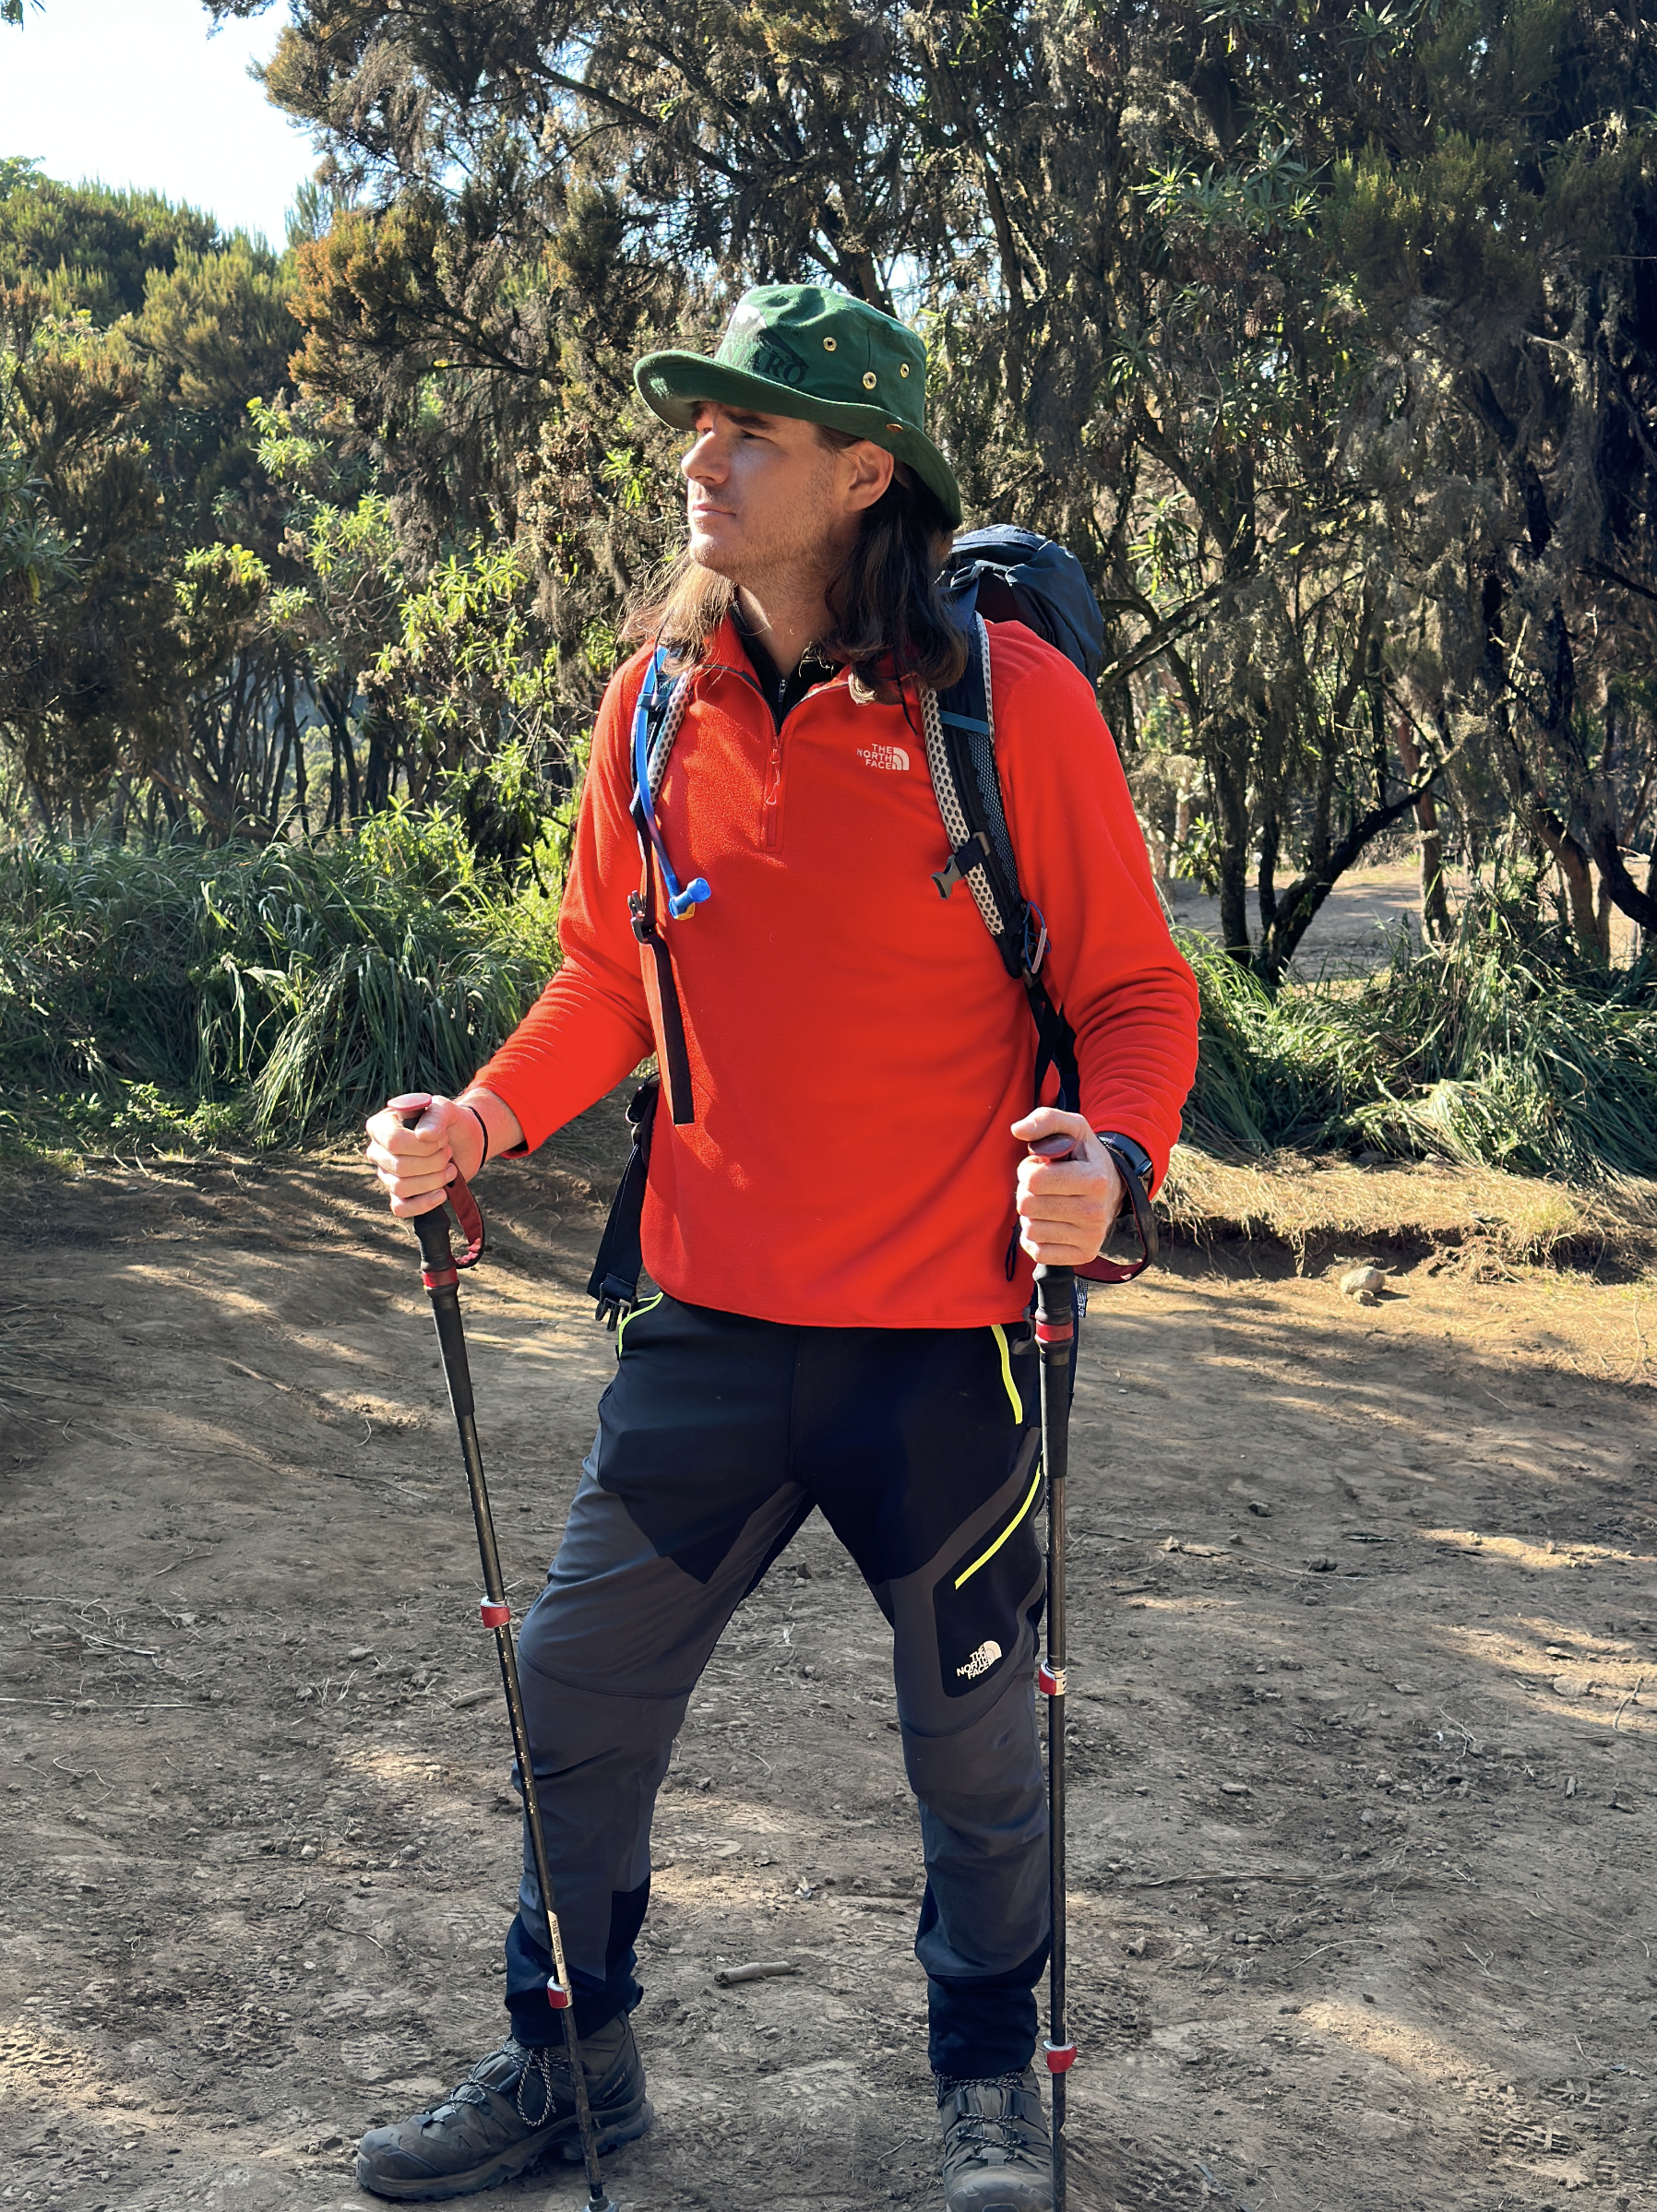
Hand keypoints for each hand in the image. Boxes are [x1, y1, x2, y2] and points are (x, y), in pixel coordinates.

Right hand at [364, 1093, 484, 1219]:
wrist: (466, 1141)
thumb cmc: (450, 1121)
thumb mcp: (445, 1110)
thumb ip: (435, 1116)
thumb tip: (423, 1136)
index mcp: (382, 1126)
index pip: (393, 1141)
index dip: (422, 1145)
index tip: (442, 1138)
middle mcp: (378, 1151)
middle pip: (399, 1167)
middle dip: (432, 1162)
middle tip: (448, 1152)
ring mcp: (387, 1175)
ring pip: (401, 1187)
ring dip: (434, 1180)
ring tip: (450, 1168)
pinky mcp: (400, 1195)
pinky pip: (401, 1208)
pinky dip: (424, 1203)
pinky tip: (442, 1193)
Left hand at [1010, 1106, 1122, 1267]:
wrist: (1112, 1187)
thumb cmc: (1083, 1156)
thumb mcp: (1072, 1128)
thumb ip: (1045, 1119)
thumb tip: (1017, 1130)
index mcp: (1094, 1179)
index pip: (1034, 1180)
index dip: (1027, 1170)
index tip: (1039, 1167)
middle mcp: (1095, 1211)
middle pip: (1028, 1205)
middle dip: (1026, 1192)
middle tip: (1041, 1186)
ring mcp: (1091, 1236)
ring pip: (1030, 1229)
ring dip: (1031, 1215)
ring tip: (1047, 1202)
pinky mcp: (1084, 1255)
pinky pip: (1038, 1252)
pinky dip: (1035, 1237)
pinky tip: (1048, 1223)